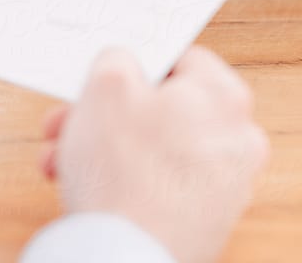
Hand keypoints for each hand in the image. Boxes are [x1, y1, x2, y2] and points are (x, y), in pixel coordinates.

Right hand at [40, 47, 268, 262]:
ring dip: (107, 149)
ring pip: (156, 149)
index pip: (182, 59)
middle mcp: (238, 141)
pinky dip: (127, 183)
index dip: (136, 64)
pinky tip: (87, 190)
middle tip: (70, 120)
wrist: (125, 260)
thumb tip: (123, 62)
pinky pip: (161, 186)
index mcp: (225, 97)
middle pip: (163, 109)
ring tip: (64, 160)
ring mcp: (226, 186)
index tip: (106, 78)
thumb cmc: (124, 175)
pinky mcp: (206, 222)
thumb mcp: (106, 87)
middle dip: (108, 114)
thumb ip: (117, 59)